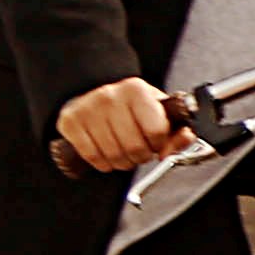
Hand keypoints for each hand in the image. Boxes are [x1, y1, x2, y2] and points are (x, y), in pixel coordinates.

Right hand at [55, 76, 189, 175]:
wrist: (93, 95)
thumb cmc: (130, 108)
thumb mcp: (158, 112)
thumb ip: (178, 129)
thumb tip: (184, 140)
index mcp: (136, 90)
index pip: (156, 131)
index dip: (159, 144)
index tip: (155, 142)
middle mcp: (110, 96)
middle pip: (135, 147)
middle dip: (141, 156)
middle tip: (139, 151)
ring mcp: (87, 108)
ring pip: (114, 155)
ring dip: (123, 162)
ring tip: (124, 152)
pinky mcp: (70, 122)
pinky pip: (92, 156)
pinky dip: (103, 163)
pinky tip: (107, 155)